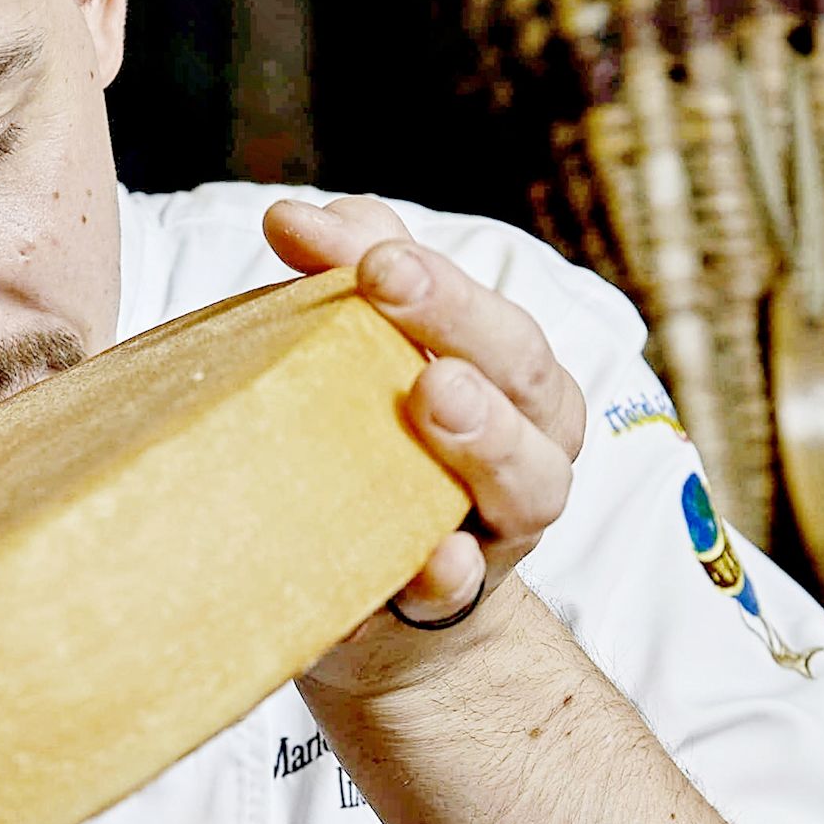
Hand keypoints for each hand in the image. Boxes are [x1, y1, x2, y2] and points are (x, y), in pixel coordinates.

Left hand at [267, 196, 587, 694]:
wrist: (378, 606)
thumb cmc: (376, 451)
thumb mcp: (367, 353)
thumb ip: (350, 273)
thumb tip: (292, 217)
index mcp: (514, 375)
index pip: (487, 310)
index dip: (430, 270)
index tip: (348, 243)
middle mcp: (531, 444)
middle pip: (521, 371)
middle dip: (457, 318)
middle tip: (385, 279)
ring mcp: (503, 528)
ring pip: (531, 480)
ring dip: (488, 435)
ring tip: (436, 395)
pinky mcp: (457, 603)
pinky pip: (464, 589)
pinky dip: (452, 571)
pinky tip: (433, 556)